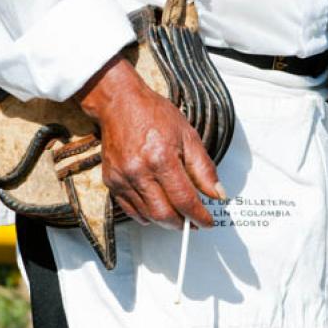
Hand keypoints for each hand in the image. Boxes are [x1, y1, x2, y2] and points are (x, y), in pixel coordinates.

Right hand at [75, 54, 225, 229]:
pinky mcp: (110, 181)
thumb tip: (217, 194)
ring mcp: (122, 178)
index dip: (198, 216)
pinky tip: (157, 209)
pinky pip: (129, 210)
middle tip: (193, 223)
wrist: (119, 103)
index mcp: (161, 158)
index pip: (184, 200)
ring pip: (147, 215)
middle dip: (182, 224)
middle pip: (164, 214)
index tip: (207, 222)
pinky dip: (146, 216)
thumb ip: (204, 168)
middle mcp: (139, 171)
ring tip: (178, 216)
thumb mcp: (188, 136)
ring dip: (165, 221)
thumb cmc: (154, 114)